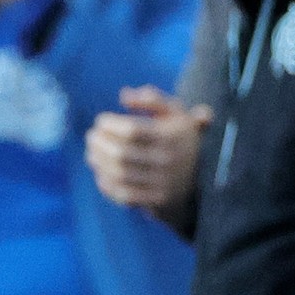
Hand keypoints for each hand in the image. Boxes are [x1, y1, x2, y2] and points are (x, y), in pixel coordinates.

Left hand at [85, 85, 211, 213]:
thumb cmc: (179, 136)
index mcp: (171, 136)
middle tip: (91, 137)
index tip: (101, 121)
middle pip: (121, 154)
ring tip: (91, 153)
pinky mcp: (157, 199)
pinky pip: (124, 194)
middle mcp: (167, 160)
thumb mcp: (175, 112)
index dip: (110, 125)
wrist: (204, 173)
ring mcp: (162, 182)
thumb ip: (152, 99)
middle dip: (99, 143)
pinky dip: (107, 184)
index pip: (132, 131)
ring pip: (120, 174)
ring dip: (99, 163)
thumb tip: (124, 95)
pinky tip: (100, 173)